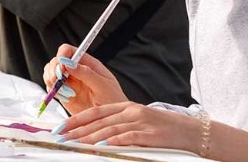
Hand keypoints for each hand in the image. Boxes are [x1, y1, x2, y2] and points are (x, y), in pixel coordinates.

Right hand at [43, 45, 128, 114]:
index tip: (61, 67)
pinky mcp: (63, 93)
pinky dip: (53, 92)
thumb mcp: (103, 86)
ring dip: (52, 81)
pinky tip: (66, 98)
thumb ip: (86, 73)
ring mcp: (68, 82)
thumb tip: (68, 63)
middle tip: (57, 81)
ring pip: (50, 73)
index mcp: (87, 64)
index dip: (61, 56)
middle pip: (55, 61)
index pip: (68, 51)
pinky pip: (51, 87)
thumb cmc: (113, 101)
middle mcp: (76, 70)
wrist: (110, 120)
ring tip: (64, 92)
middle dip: (53, 70)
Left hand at [55, 101, 201, 150]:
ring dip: (91, 137)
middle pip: (99, 121)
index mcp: (125, 106)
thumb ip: (118, 124)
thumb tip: (96, 135)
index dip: (76, 119)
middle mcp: (131, 111)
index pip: (95, 112)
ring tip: (76, 144)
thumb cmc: (162, 129)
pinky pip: (129, 138)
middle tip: (62, 138)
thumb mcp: (138, 121)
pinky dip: (115, 142)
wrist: (191, 131)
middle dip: (78, 130)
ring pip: (110, 129)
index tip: (60, 127)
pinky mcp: (151, 134)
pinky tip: (103, 146)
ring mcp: (141, 122)